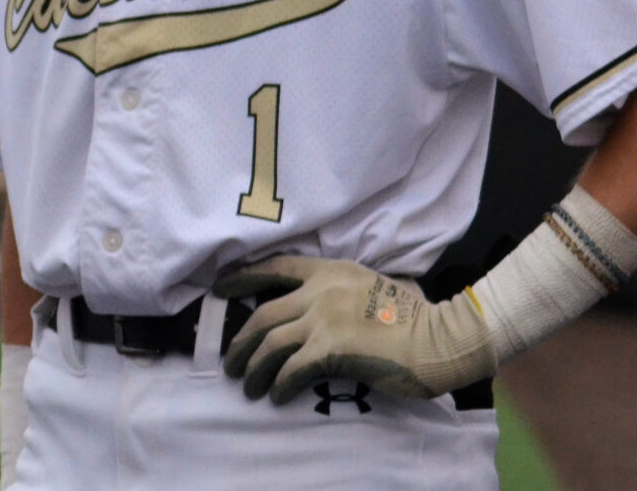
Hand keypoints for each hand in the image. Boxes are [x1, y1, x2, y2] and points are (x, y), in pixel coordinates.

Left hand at [215, 256, 494, 401]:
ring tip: (246, 386)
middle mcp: (320, 291)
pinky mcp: (331, 350)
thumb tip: (332, 303)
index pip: (275, 268)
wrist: (445, 338)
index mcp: (332, 270)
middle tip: (230, 361)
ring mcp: (324, 319)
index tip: (219, 290)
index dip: (242, 278)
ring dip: (253, 367)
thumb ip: (350, 289)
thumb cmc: (420, 317)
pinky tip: (276, 396)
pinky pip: (292, 369)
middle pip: (263, 315)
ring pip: (270, 343)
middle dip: (241, 340)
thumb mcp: (379, 284)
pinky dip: (279, 384)